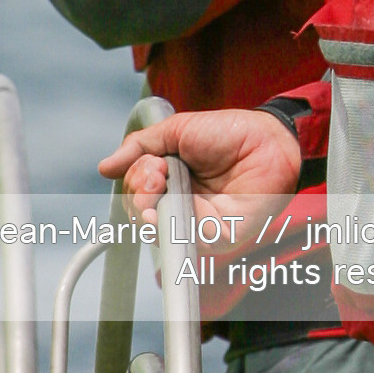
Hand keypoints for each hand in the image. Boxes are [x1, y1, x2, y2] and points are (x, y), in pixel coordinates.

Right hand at [98, 109, 302, 235]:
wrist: (268, 140)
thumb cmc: (228, 133)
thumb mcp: (175, 131)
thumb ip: (140, 147)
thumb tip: (105, 167)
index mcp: (171, 182)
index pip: (137, 195)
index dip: (135, 183)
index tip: (150, 165)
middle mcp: (181, 205)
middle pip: (142, 216)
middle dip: (139, 194)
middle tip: (155, 174)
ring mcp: (198, 223)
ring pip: (159, 233)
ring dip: (151, 209)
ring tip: (161, 183)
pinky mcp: (218, 237)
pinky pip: (187, 241)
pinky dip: (176, 224)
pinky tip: (177, 205)